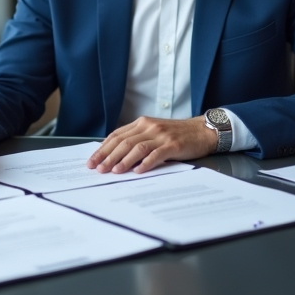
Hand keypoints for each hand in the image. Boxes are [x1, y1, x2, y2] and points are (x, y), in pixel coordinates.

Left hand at [86, 116, 215, 173]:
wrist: (201, 131)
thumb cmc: (176, 135)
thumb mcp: (154, 132)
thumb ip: (137, 139)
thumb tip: (115, 156)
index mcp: (142, 123)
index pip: (117, 135)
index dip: (103, 148)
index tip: (92, 161)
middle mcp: (149, 127)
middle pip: (124, 142)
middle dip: (108, 156)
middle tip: (98, 169)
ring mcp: (161, 135)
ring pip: (137, 147)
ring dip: (124, 160)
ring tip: (114, 171)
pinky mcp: (173, 145)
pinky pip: (156, 154)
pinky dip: (146, 163)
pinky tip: (138, 171)